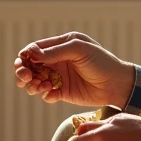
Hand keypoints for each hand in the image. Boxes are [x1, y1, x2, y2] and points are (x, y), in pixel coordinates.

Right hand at [13, 32, 135, 106]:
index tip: (24, 63)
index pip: (35, 49)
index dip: (25, 56)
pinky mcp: (62, 92)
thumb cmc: (101, 62)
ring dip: (32, 85)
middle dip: (23, 71)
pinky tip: (52, 94)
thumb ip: (55, 51)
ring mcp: (59, 77)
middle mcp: (57, 61)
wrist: (117, 84)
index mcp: (60, 45)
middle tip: (25, 77)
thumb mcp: (79, 50)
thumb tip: (31, 54)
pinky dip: (44, 94)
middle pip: (30, 66)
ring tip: (41, 86)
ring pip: (34, 81)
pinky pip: (45, 94)